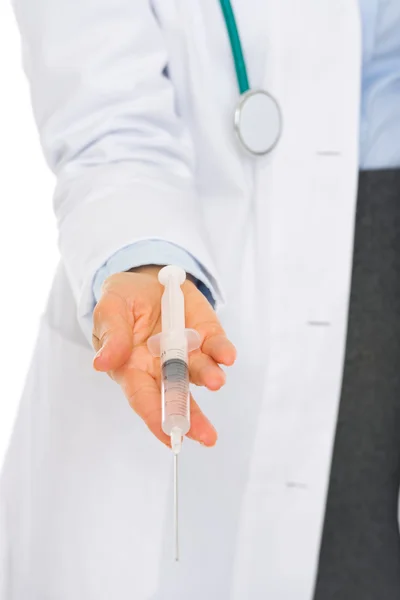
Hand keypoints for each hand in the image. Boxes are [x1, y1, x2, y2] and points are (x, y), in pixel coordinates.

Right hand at [92, 265, 235, 448]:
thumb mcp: (110, 309)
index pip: (143, 398)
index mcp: (133, 368)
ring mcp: (188, 352)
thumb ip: (111, 334)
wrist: (147, 279)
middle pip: (178, 396)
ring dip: (209, 377)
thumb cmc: (122, 300)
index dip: (156, 418)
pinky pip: (216, 346)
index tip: (170, 435)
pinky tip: (227, 357)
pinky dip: (222, 351)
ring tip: (215, 381)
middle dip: (193, 417)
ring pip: (200, 371)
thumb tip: (102, 363)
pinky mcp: (206, 335)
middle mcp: (163, 367)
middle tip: (206, 437)